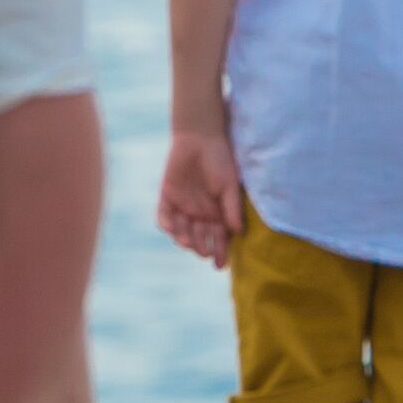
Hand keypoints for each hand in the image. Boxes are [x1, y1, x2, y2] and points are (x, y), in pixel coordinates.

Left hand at [157, 129, 245, 265]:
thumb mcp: (230, 185)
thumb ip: (232, 208)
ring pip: (181, 231)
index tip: (220, 266)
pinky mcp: (167, 197)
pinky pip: (164, 216)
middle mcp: (199, 214)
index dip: (220, 253)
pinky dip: (167, 224)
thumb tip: (237, 232)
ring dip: (184, 239)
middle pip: (200, 238)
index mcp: (217, 214)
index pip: (218, 238)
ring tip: (188, 243)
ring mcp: (182, 206)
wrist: (200, 137)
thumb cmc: (220, 160)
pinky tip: (172, 229)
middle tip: (204, 252)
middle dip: (202, 247)